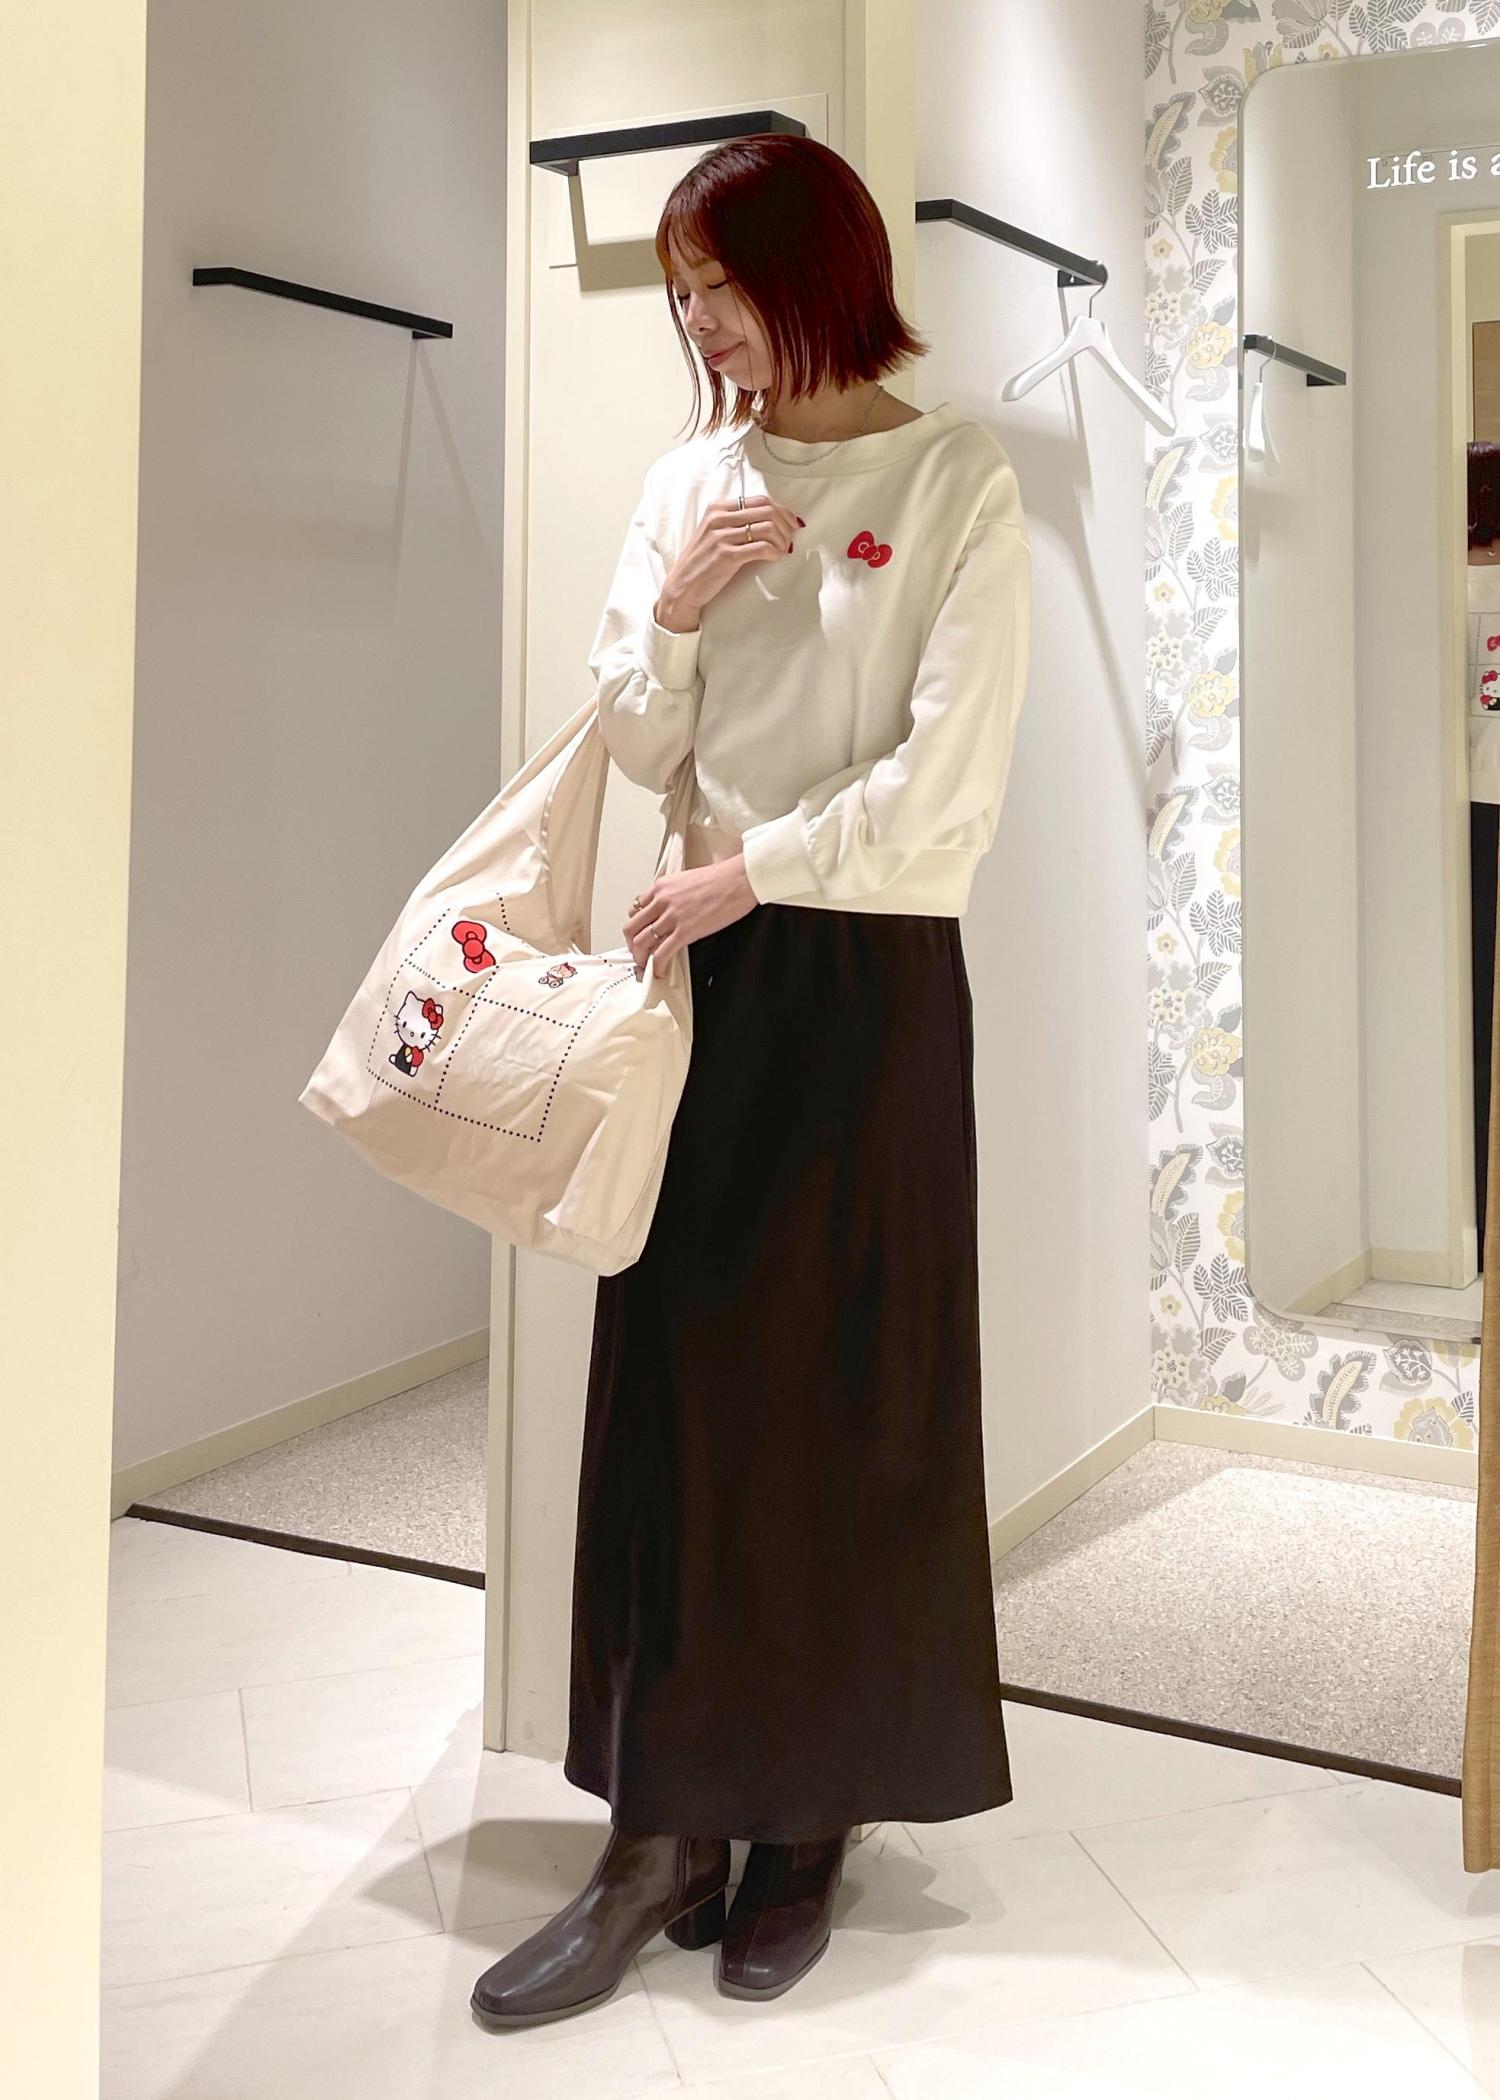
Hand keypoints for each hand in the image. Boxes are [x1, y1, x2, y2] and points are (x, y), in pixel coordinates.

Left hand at [624, 854, 758, 976]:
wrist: (738, 880)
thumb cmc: (722, 878)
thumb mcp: (688, 880)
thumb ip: (675, 894)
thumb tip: (674, 909)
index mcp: (662, 886)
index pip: (636, 908)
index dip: (636, 926)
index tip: (640, 934)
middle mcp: (662, 901)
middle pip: (632, 928)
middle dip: (632, 944)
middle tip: (638, 953)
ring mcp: (671, 917)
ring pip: (642, 943)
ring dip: (641, 958)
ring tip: (647, 966)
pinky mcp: (685, 931)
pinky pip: (661, 954)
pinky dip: (657, 967)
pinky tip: (660, 972)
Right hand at [655, 497, 805, 627]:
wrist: (683, 586)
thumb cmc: (703, 561)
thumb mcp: (715, 533)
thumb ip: (738, 522)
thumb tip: (774, 520)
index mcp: (718, 508)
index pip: (760, 500)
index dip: (782, 511)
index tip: (791, 524)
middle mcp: (719, 518)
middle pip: (767, 511)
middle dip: (786, 525)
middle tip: (790, 539)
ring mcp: (721, 536)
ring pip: (768, 528)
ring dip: (782, 540)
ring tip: (783, 551)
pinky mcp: (726, 556)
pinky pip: (762, 548)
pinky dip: (774, 553)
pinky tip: (775, 558)